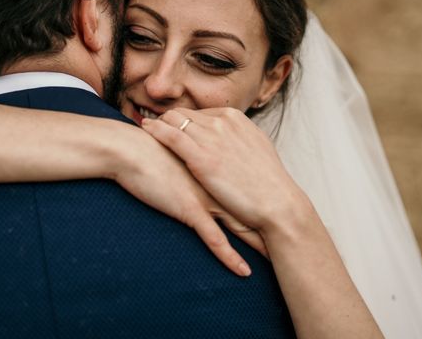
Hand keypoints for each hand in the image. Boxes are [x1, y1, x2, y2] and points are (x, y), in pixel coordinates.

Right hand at [114, 127, 267, 276]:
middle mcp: (215, 182)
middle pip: (249, 205)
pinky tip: (244, 272)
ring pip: (239, 225)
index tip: (282, 210)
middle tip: (292, 237)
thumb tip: (200, 163)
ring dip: (258, 243)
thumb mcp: (177, 153)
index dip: (264, 198)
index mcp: (215, 166)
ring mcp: (205, 197)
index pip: (245, 185)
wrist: (129, 149)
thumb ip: (193, 159)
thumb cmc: (149, 149)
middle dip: (270, 223)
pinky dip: (230, 257)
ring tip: (278, 258)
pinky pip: (214, 239)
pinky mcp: (190, 209)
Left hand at [141, 107, 302, 235]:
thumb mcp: (254, 147)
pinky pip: (170, 135)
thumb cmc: (266, 182)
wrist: (276, 202)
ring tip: (146, 128)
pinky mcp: (200, 157)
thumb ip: (237, 138)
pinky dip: (155, 130)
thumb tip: (226, 139)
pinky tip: (145, 130)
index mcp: (235, 118)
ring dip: (158, 123)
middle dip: (168, 120)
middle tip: (153, 126)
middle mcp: (221, 122)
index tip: (173, 128)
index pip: (200, 113)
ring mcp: (211, 137)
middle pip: (184, 113)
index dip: (184, 121)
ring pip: (173, 120)